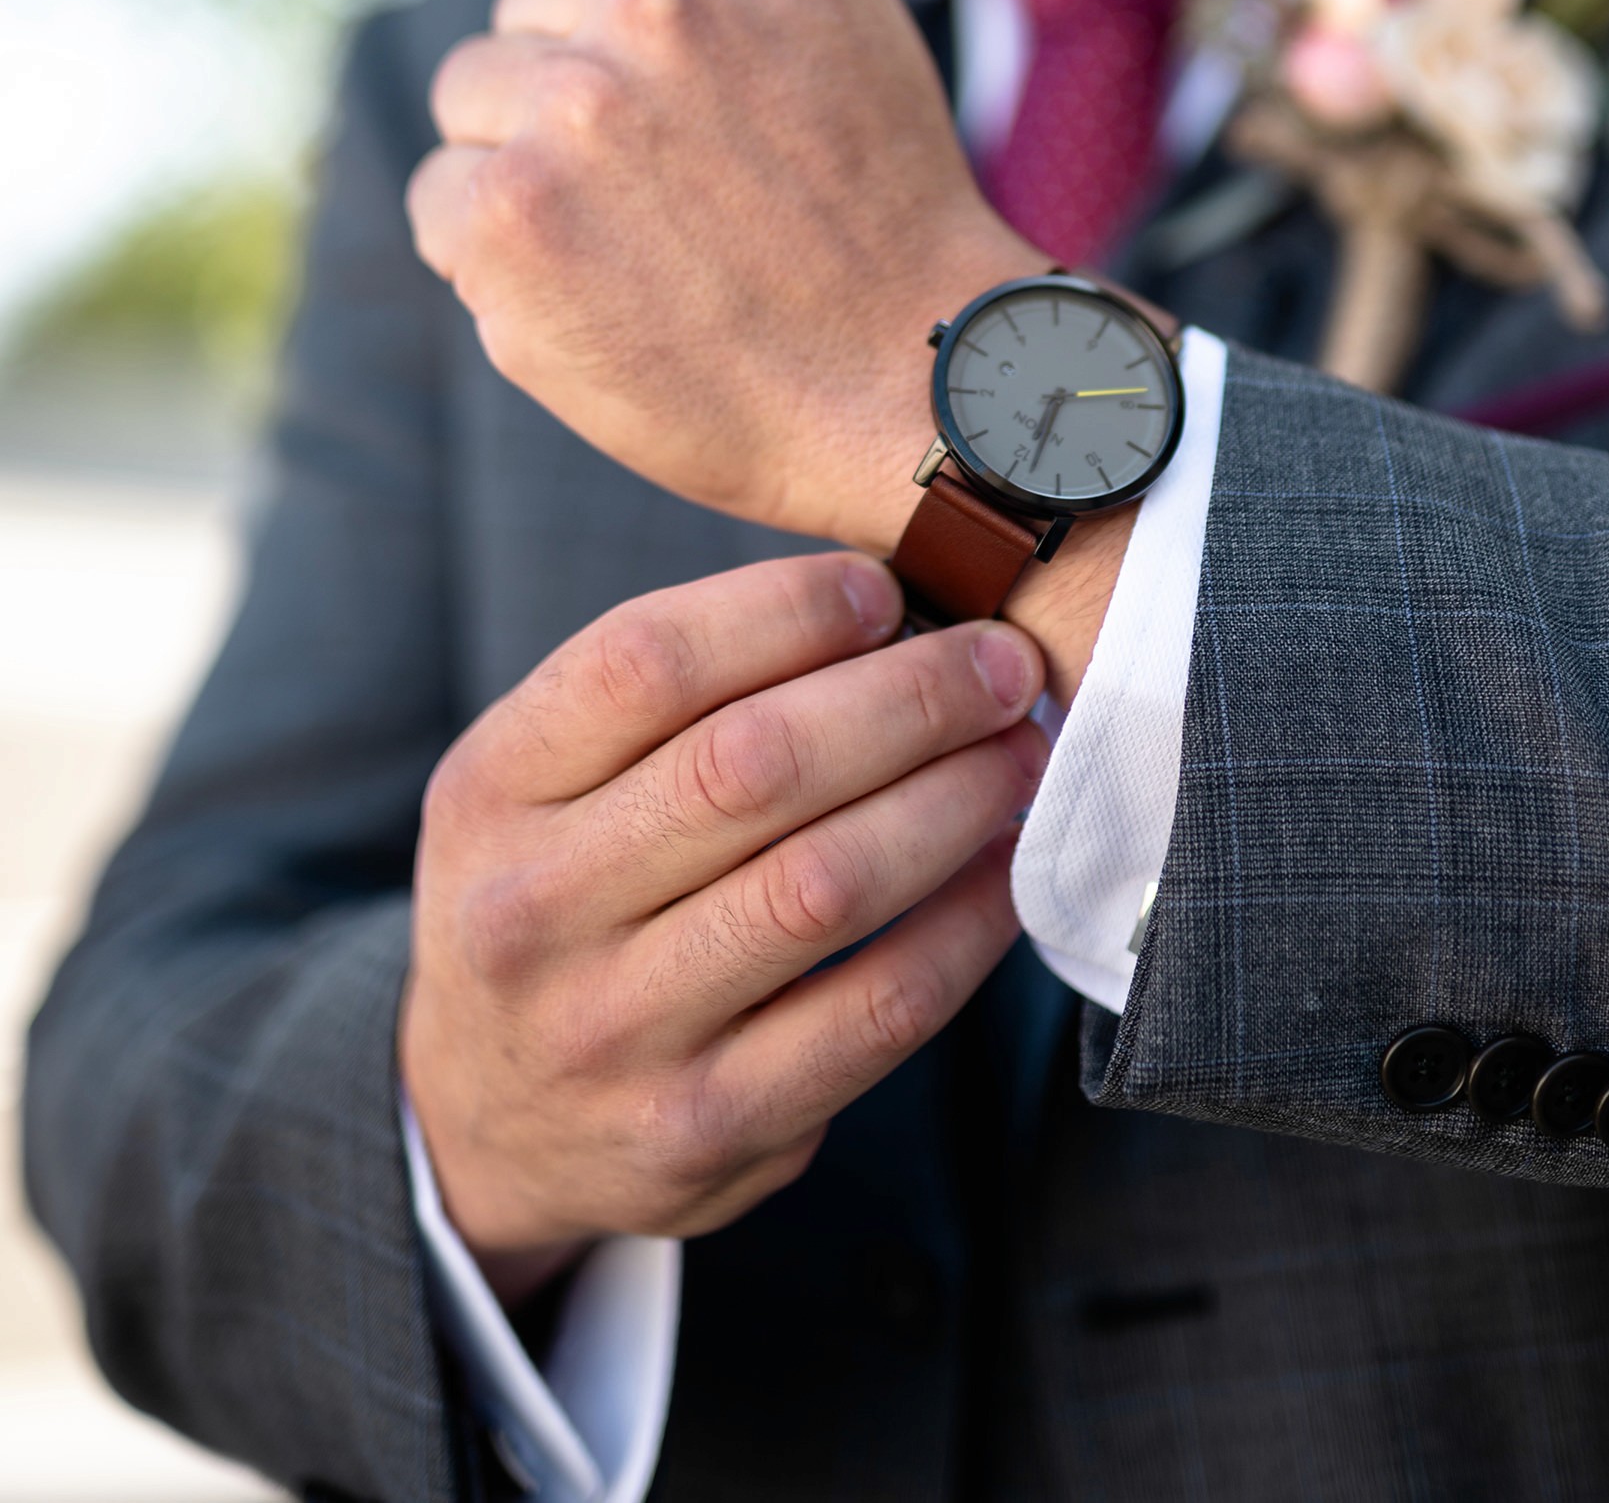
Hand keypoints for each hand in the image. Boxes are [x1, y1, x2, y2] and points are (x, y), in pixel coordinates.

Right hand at [399, 550, 1044, 1302]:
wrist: (479, 1121)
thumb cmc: (554, 892)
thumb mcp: (541, 776)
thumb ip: (672, 691)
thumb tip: (881, 601)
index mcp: (492, 788)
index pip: (646, 661)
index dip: (788, 610)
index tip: (886, 590)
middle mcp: (535, 911)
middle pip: (752, 766)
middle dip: (908, 697)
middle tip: (1000, 662)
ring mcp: (617, 1033)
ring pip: (823, 886)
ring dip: (951, 800)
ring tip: (1017, 750)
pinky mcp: (706, 1131)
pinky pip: (874, 1013)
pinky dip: (962, 927)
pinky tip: (1001, 869)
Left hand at [408, 0, 1042, 554]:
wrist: (909, 382)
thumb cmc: (874, 209)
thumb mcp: (834, 15)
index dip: (636, 23)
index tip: (703, 104)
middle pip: (526, 12)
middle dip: (577, 94)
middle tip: (683, 195)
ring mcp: (578, 102)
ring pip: (473, 99)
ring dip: (528, 167)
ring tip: (636, 243)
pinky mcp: (512, 214)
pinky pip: (441, 202)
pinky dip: (494, 256)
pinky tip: (591, 291)